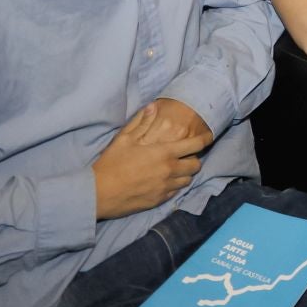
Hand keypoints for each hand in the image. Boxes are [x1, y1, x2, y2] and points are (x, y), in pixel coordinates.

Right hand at [92, 105, 211, 219]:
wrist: (98, 193)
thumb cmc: (111, 163)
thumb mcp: (124, 138)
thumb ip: (142, 122)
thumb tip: (153, 106)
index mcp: (164, 153)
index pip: (196, 145)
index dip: (205, 139)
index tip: (208, 136)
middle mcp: (169, 170)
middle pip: (196, 165)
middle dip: (194, 158)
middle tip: (186, 155)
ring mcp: (165, 188)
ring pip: (187, 180)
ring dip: (185, 174)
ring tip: (175, 169)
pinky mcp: (158, 201)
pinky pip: (175, 192)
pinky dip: (174, 186)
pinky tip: (164, 182)